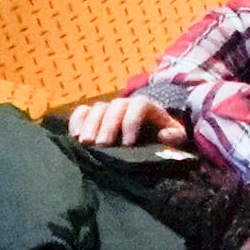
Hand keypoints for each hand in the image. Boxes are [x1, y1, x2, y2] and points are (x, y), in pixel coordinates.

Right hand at [66, 93, 185, 148]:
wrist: (148, 131)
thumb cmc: (161, 135)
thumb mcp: (175, 136)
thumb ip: (175, 135)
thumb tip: (164, 135)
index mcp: (146, 106)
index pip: (138, 106)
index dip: (132, 122)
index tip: (127, 143)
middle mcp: (125, 104)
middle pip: (115, 107)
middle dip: (108, 126)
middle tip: (102, 145)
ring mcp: (108, 108)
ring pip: (97, 109)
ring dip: (90, 125)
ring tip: (86, 143)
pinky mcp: (93, 116)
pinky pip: (82, 112)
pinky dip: (76, 121)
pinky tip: (74, 136)